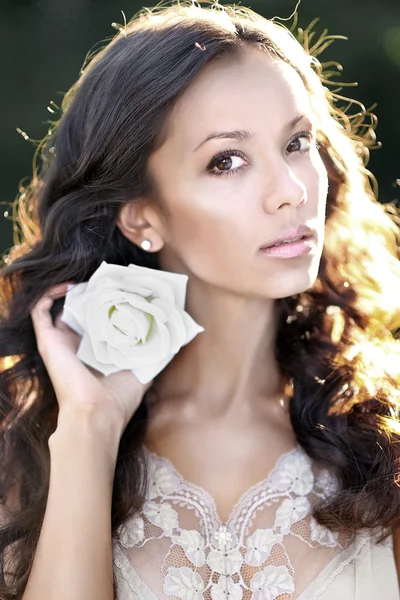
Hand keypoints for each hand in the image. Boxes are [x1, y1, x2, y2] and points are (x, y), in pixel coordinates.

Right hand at [31, 283, 152, 434]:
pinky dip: (49, 294)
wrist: (97, 414)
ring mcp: (59, 341)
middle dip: (91, 293)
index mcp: (95, 351)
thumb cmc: (118, 400)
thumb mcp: (142, 372)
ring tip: (88, 280)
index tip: (121, 289)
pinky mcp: (48, 340)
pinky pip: (40, 310)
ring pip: (58, 307)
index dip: (106, 303)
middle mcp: (76, 345)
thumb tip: (174, 339)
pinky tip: (67, 286)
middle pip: (78, 311)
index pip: (97, 320)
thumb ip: (154, 355)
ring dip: (71, 291)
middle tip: (107, 279)